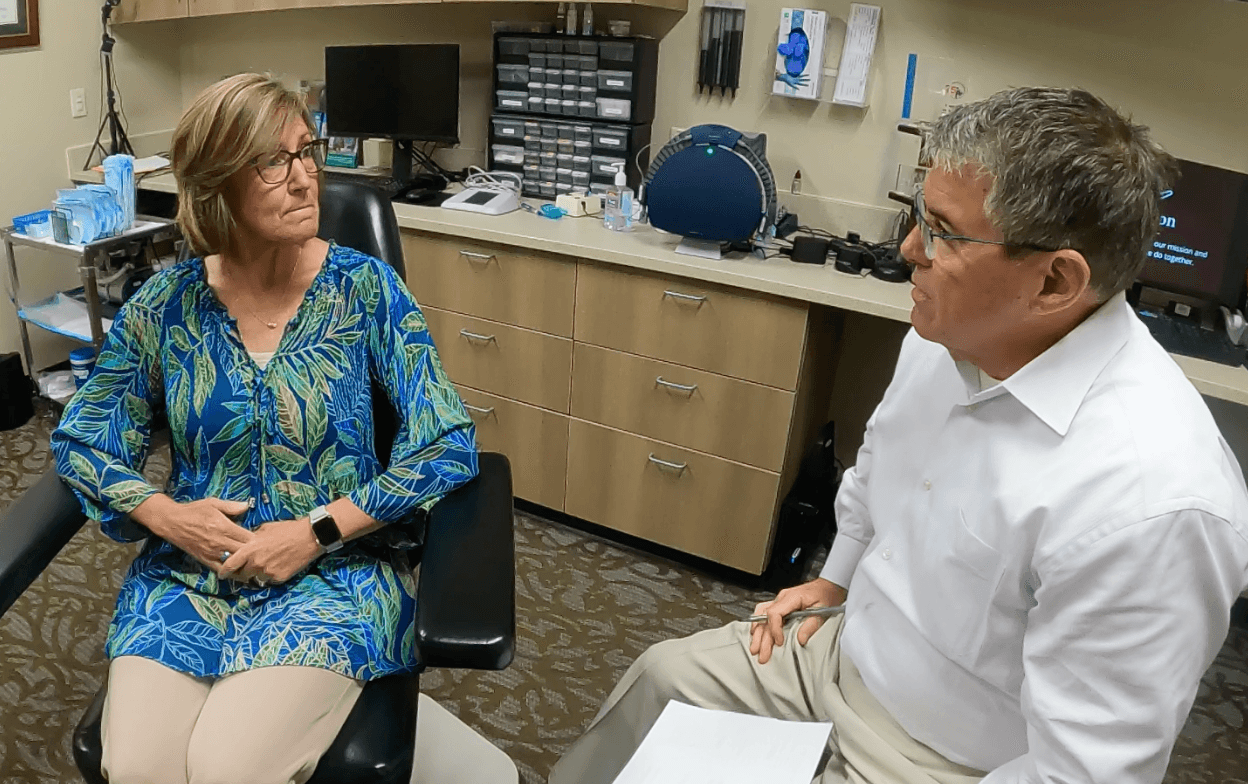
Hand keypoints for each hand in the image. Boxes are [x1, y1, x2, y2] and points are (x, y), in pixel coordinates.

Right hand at [130, 495, 254, 574]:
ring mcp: (212, 553)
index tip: (264, 539)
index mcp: (224, 527)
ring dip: (245, 564)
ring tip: (254, 563)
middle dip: (254, 553)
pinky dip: (231, 572)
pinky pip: (221, 570)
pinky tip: (239, 571)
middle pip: (244, 553)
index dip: (259, 540)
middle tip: (262, 553)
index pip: (248, 538)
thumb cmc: (194, 510)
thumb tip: (248, 506)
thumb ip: (232, 506)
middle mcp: (219, 542)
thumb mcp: (213, 503)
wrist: (172, 522)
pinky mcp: (204, 560)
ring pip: (234, 564)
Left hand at [220, 517, 320, 585]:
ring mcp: (267, 572)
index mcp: (250, 549)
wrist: (309, 537)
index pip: (230, 564)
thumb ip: (253, 538)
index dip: (224, 571)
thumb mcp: (266, 529)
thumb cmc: (288, 529)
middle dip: (242, 573)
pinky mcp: (278, 578)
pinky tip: (279, 565)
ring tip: (267, 565)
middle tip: (246, 569)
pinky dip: (271, 575)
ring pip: (256, 578)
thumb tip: (246, 542)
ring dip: (258, 573)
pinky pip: (270, 580)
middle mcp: (256, 563)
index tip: (222, 574)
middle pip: (242, 575)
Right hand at [749, 578, 846, 664]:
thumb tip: (800, 639)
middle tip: (761, 654)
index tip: (779, 642)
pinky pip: (764, 613)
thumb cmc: (825, 596)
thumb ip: (811, 625)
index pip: (775, 613)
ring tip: (754, 648)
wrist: (828, 586)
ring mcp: (779, 600)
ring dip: (757, 633)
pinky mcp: (780, 605)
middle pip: (766, 618)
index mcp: (791, 597)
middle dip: (762, 638)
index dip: (775, 629)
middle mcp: (781, 598)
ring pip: (761, 616)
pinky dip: (759, 624)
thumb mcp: (822, 611)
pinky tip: (756, 633)